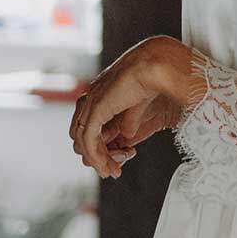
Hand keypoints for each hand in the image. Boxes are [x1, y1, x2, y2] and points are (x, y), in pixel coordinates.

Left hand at [72, 36, 196, 179]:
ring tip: (112, 172)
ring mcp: (91, 103)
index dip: (99, 147)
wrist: (154, 65)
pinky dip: (97, 156)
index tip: (114, 161)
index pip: (89, 128)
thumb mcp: (137, 106)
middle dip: (97, 157)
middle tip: (113, 171)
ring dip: (98, 160)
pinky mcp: (96, 109)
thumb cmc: (150, 78)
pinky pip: (90, 140)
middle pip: (82, 137)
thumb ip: (128, 120)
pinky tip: (106, 166)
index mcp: (98, 96)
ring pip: (84, 141)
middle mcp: (90, 99)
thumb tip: (126, 135)